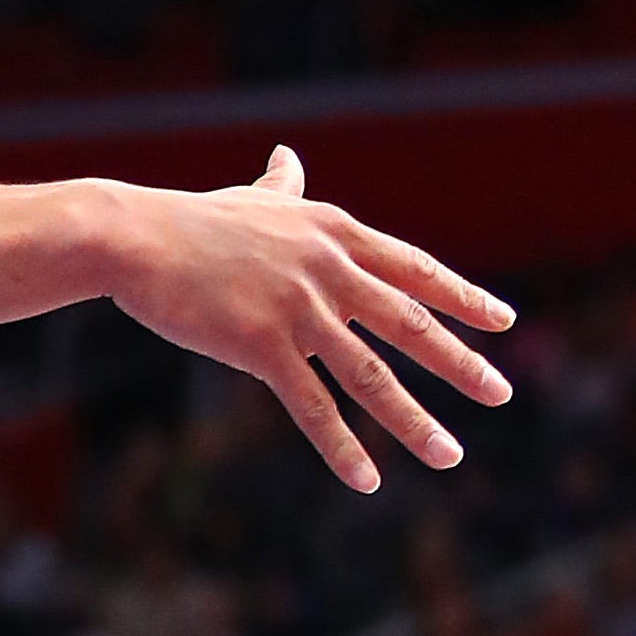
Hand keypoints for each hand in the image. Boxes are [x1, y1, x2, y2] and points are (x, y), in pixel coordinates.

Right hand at [97, 145, 513, 492]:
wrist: (132, 238)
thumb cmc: (190, 221)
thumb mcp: (251, 201)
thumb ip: (281, 187)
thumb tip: (288, 155)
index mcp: (331, 233)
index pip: (414, 268)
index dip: (462, 296)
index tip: (503, 320)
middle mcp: (326, 269)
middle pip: (408, 323)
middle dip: (460, 362)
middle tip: (500, 393)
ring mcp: (297, 308)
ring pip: (370, 374)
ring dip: (414, 421)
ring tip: (450, 455)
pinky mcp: (261, 344)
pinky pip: (311, 404)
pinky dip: (342, 447)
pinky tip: (367, 480)